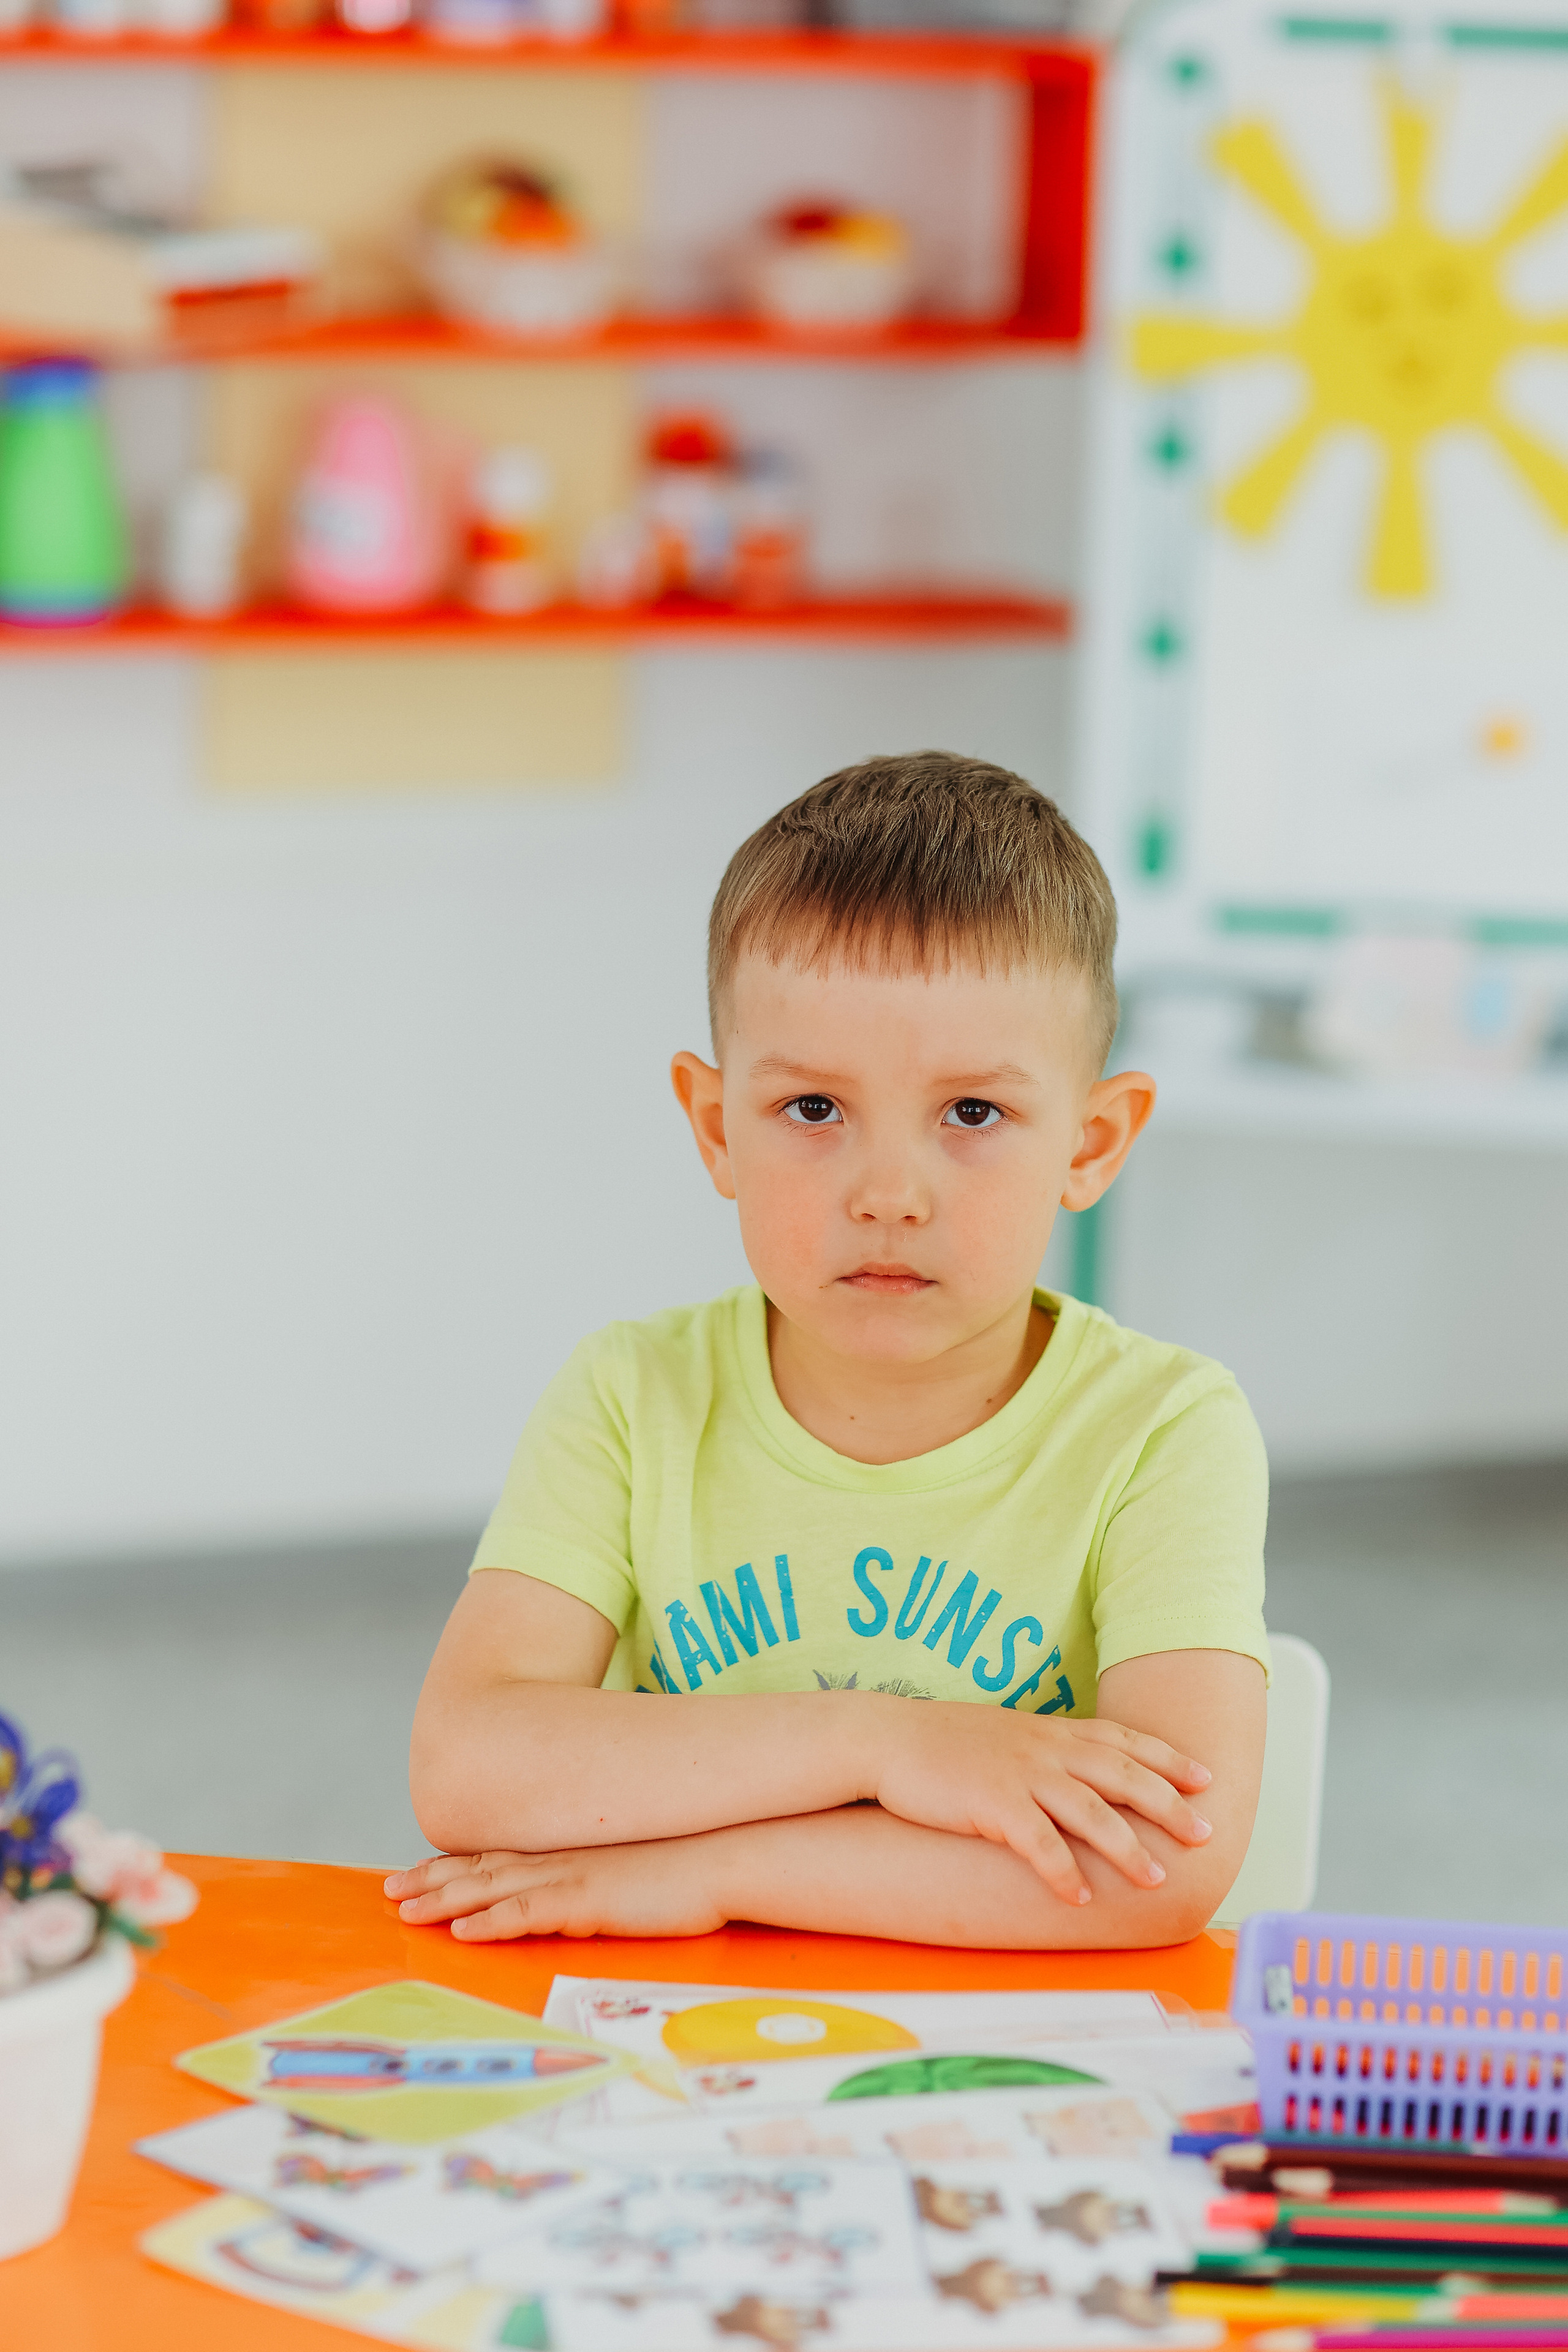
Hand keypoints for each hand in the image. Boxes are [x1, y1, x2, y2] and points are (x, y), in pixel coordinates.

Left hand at [384, 1834, 731, 1942]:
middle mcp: (563, 1859)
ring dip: (445, 1899)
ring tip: (406, 1910)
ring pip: (493, 1887)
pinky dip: (491, 1920)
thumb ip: (602, 1880)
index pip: (500, 1857)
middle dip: (433, 1878)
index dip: (455, 1864)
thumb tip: (587, 1895)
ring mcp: (573, 1877)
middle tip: (390, 1888)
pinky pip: (528, 1912)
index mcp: (572, 1852)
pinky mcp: (588, 1901)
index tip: (418, 1870)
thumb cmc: (691, 1868)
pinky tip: (462, 1930)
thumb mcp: (634, 1871)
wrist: (728, 1856)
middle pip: (482, 1867)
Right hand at [869, 1700, 1212, 1906]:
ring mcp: (1020, 1775)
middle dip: (1169, 1804)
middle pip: (1121, 1775)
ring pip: (1090, 1811)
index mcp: (1048, 1731)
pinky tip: (1082, 1898)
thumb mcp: (1004, 1734)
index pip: (1122, 1740)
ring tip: (1156, 1880)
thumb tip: (1076, 1772)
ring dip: (1127, 1848)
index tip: (1206, 1777)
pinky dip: (1064, 1872)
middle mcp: (1043, 1749)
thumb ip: (1043, 1749)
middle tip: (1205, 1832)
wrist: (885, 1738)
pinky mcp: (991, 1805)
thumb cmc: (942, 1741)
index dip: (1168, 1758)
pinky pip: (1038, 1843)